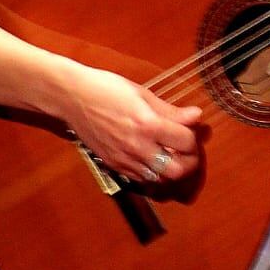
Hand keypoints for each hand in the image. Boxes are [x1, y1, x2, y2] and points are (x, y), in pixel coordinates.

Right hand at [55, 63, 201, 182]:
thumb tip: (196, 116)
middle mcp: (137, 146)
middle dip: (190, 162)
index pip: (186, 142)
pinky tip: (154, 159)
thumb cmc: (107, 89)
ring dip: (172, 170)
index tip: (192, 130)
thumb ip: (171, 111)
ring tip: (173, 155)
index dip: (194, 138)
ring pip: (160, 180)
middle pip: (177, 171)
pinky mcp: (114, 165)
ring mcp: (124, 159)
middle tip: (189, 151)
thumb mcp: (143, 95)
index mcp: (148, 125)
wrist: (73, 98)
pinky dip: (154, 174)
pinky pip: (142, 179)